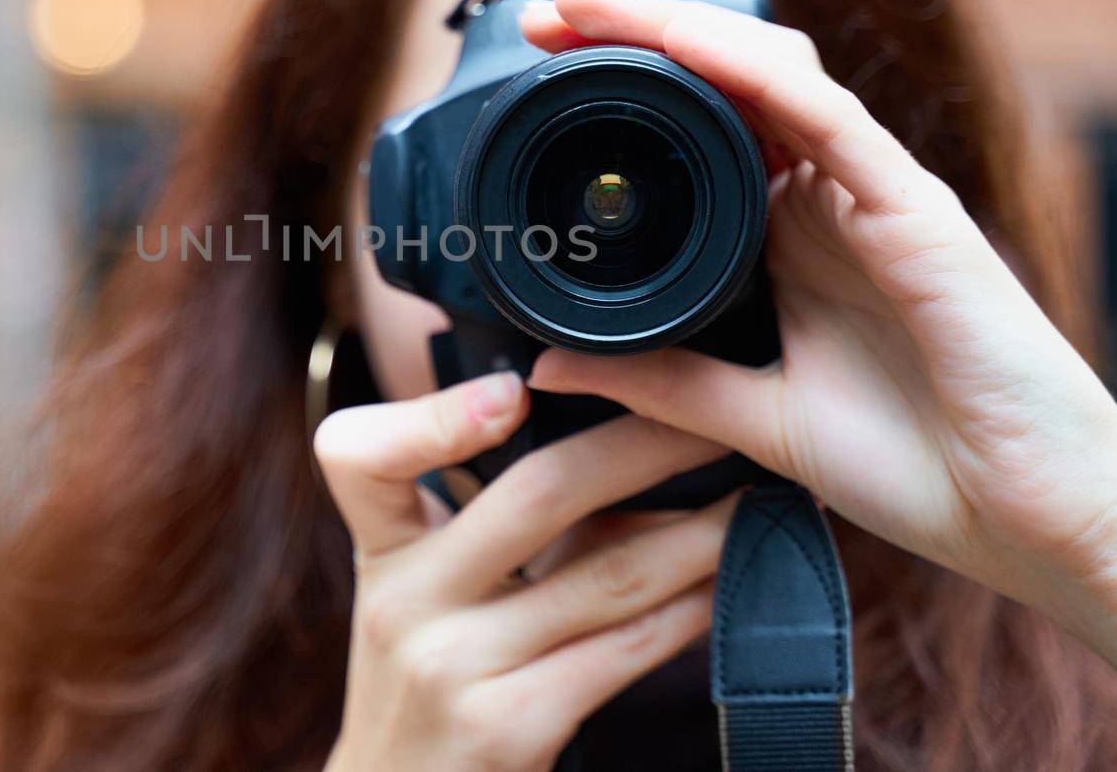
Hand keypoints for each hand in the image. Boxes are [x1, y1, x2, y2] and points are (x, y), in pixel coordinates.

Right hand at [315, 372, 734, 771]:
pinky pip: (625, 649)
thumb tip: (625, 446)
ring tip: (755, 494)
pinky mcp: (510, 726)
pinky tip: (726, 584)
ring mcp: (454, 666)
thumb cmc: (431, 686)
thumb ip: (498, 527)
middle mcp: (403, 601)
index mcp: (381, 552)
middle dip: (644, 446)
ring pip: (607, 573)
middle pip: (537, 493)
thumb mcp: (429, 596)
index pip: (361, 456)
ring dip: (698, 530)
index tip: (514, 389)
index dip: (433, 416)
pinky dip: (689, 608)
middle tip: (712, 417)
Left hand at [521, 0, 1116, 711]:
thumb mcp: (750, 417)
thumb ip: (659, 382)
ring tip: (587, 5)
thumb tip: (550, 362)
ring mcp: (871, 195)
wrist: (1025, 525)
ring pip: (770, 76)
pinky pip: (829, 118)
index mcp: (789, 239)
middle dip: (634, 37)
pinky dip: (754, 73)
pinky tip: (685, 43)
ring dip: (675, 30)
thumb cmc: (914, 466)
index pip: (701, 132)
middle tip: (544, 15)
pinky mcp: (914, 209)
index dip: (626, 92)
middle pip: (725, 84)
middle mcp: (826, 202)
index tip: (538, 74)